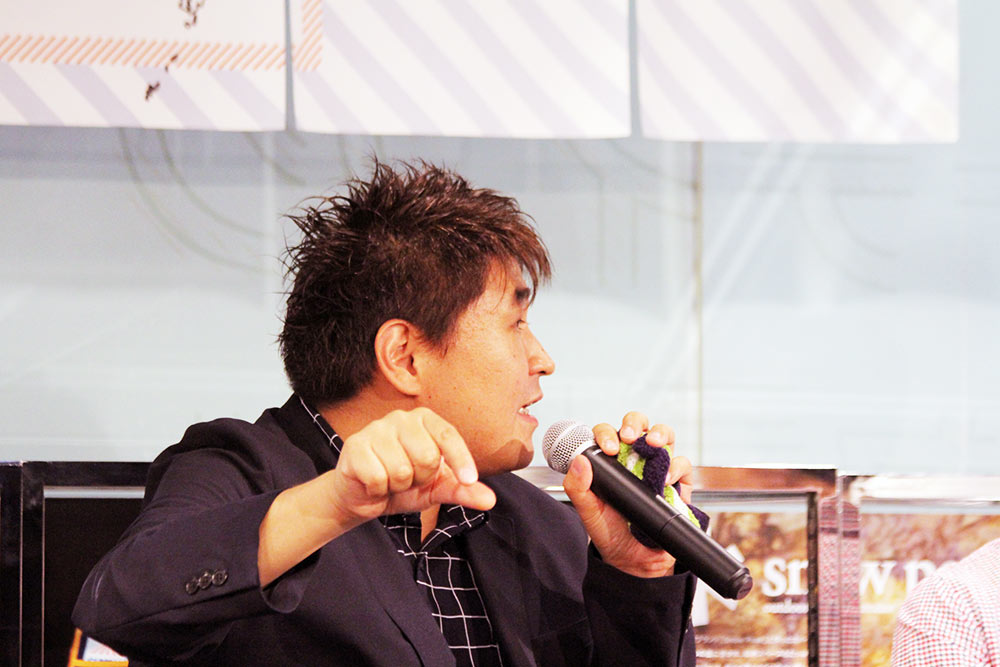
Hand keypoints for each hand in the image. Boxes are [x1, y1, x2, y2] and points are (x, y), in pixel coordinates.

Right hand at [259, 408, 494, 585]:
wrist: (363, 496)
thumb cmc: (402, 484)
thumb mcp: (436, 488)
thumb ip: (462, 491)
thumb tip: (489, 500)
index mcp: (425, 421)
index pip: (448, 436)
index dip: (461, 459)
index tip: (469, 479)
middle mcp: (401, 418)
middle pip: (426, 456)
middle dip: (419, 479)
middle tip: (408, 479)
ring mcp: (376, 429)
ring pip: (401, 470)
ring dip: (397, 486)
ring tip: (390, 480)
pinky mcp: (355, 446)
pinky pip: (377, 477)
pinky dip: (378, 489)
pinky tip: (373, 483)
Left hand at [561, 411, 692, 577]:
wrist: (634, 560)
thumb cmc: (609, 531)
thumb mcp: (588, 511)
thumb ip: (578, 488)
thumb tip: (580, 461)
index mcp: (610, 460)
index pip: (608, 434)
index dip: (606, 433)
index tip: (607, 448)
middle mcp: (635, 458)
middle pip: (637, 425)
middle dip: (634, 423)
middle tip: (628, 437)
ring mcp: (658, 467)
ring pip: (664, 435)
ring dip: (659, 433)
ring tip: (653, 444)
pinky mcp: (678, 483)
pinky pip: (682, 464)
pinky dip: (676, 466)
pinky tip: (667, 477)